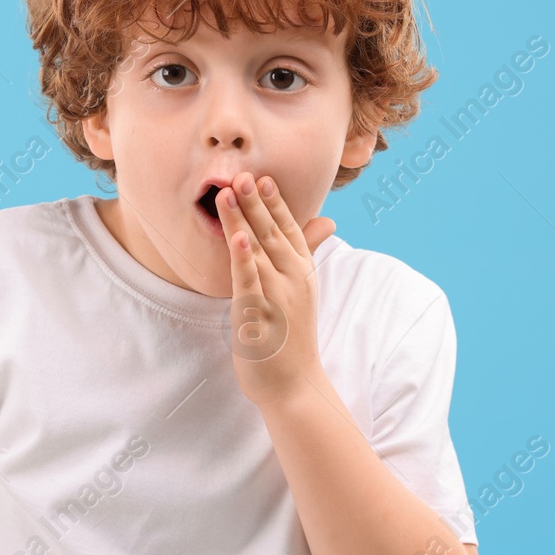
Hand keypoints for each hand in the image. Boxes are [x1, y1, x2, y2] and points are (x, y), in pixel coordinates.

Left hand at [216, 171, 336, 407]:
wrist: (293, 384)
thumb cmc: (292, 335)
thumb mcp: (302, 289)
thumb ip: (307, 252)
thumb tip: (327, 222)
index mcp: (302, 271)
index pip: (289, 228)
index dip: (276, 202)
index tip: (263, 176)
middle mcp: (293, 278)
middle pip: (271, 232)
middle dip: (255, 201)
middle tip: (241, 171)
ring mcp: (277, 295)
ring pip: (256, 249)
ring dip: (241, 219)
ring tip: (227, 191)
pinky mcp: (258, 314)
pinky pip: (249, 280)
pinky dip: (243, 258)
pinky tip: (237, 238)